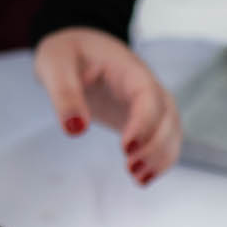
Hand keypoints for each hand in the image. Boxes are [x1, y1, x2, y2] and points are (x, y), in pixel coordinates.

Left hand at [34, 28, 180, 184]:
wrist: (78, 47)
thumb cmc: (67, 52)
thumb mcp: (55, 65)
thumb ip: (64, 94)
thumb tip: (75, 129)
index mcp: (128, 69)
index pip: (148, 95)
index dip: (144, 122)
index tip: (126, 148)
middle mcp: (147, 85)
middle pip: (167, 116)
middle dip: (155, 145)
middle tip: (131, 168)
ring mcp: (149, 103)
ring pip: (171, 130)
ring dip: (162, 156)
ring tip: (140, 180)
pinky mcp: (144, 119)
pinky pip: (163, 139)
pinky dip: (159, 160)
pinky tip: (142, 179)